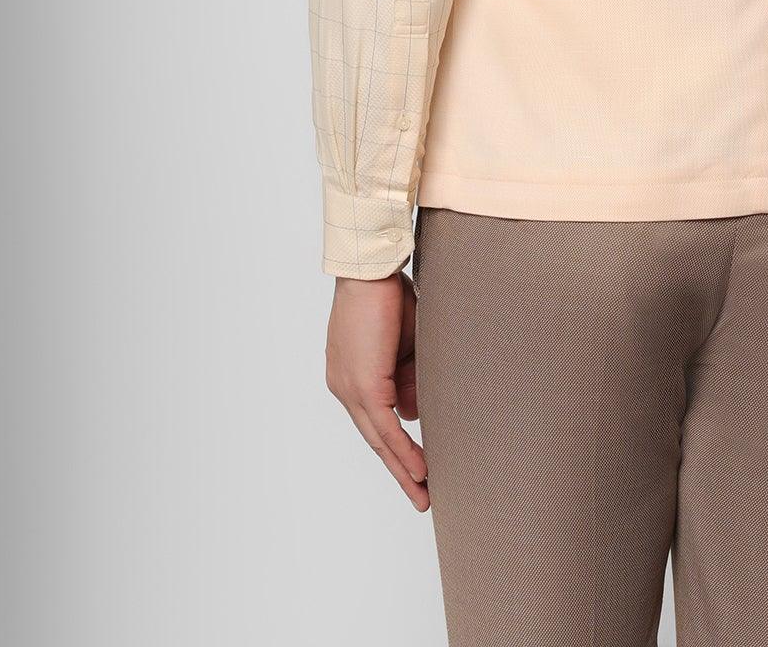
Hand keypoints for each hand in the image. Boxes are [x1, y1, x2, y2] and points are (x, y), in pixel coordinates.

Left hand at [324, 271, 428, 509]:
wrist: (372, 269)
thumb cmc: (388, 295)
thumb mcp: (405, 346)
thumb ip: (407, 379)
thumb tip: (412, 414)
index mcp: (350, 376)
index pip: (373, 421)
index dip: (395, 446)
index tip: (416, 467)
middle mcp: (344, 386)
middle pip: (374, 438)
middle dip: (399, 470)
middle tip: (420, 497)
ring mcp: (350, 387)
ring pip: (379, 439)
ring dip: (404, 469)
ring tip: (423, 495)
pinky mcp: (364, 384)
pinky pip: (385, 426)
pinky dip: (403, 450)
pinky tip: (420, 471)